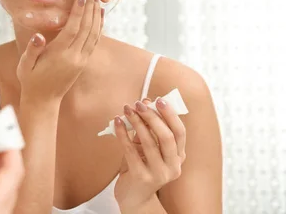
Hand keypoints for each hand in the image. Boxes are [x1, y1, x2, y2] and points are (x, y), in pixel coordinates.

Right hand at [17, 0, 103, 102]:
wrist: (43, 101)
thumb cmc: (31, 81)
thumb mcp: (25, 66)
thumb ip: (32, 50)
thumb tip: (38, 36)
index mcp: (60, 55)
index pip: (73, 29)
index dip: (79, 11)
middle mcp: (74, 57)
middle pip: (86, 28)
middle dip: (90, 6)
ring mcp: (81, 60)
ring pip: (94, 34)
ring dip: (97, 15)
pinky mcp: (84, 62)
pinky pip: (94, 41)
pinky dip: (98, 26)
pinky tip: (99, 16)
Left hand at [114, 97, 186, 211]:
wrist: (133, 197)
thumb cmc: (140, 167)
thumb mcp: (147, 147)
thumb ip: (148, 128)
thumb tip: (146, 102)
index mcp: (178, 157)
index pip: (180, 133)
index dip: (170, 115)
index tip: (158, 100)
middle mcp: (173, 166)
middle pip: (167, 137)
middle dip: (152, 117)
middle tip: (139, 103)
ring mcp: (159, 173)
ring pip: (149, 143)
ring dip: (136, 122)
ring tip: (127, 109)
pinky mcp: (142, 177)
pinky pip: (131, 151)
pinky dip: (123, 134)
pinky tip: (117, 122)